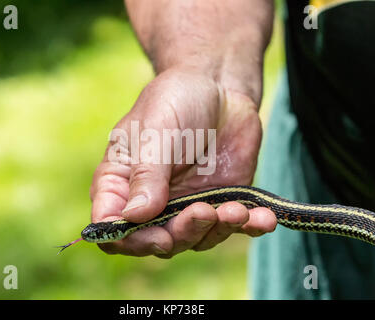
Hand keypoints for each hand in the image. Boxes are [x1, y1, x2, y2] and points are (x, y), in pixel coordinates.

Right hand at [90, 67, 276, 257]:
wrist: (220, 88)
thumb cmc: (176, 99)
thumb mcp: (156, 129)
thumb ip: (146, 173)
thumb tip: (134, 216)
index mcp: (121, 182)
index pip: (111, 225)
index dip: (128, 240)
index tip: (158, 236)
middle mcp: (150, 201)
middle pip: (155, 240)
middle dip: (181, 235)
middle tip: (204, 212)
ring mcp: (185, 204)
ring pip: (194, 239)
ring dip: (216, 230)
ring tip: (237, 209)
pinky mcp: (219, 202)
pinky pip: (231, 226)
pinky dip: (248, 227)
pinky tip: (263, 220)